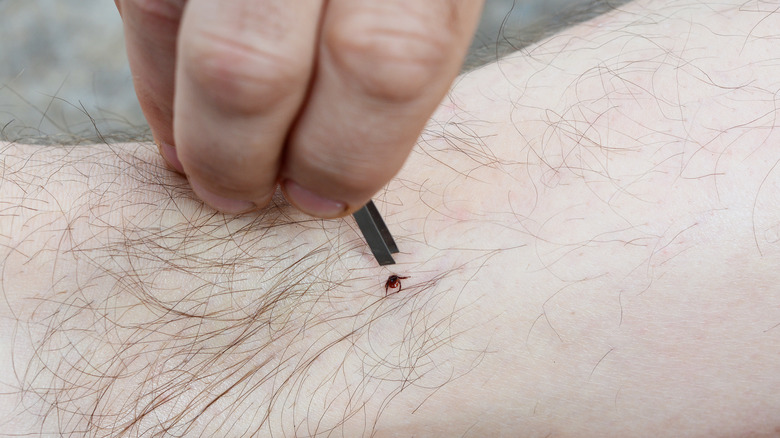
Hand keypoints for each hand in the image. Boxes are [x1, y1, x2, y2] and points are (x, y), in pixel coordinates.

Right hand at [115, 0, 483, 216]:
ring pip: (171, 24)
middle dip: (239, 157)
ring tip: (205, 164)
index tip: (324, 198)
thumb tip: (330, 172)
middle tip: (245, 195)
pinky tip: (179, 105)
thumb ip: (401, 59)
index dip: (347, 153)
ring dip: (182, 121)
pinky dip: (155, 69)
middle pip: (252, 62)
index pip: (384, 59)